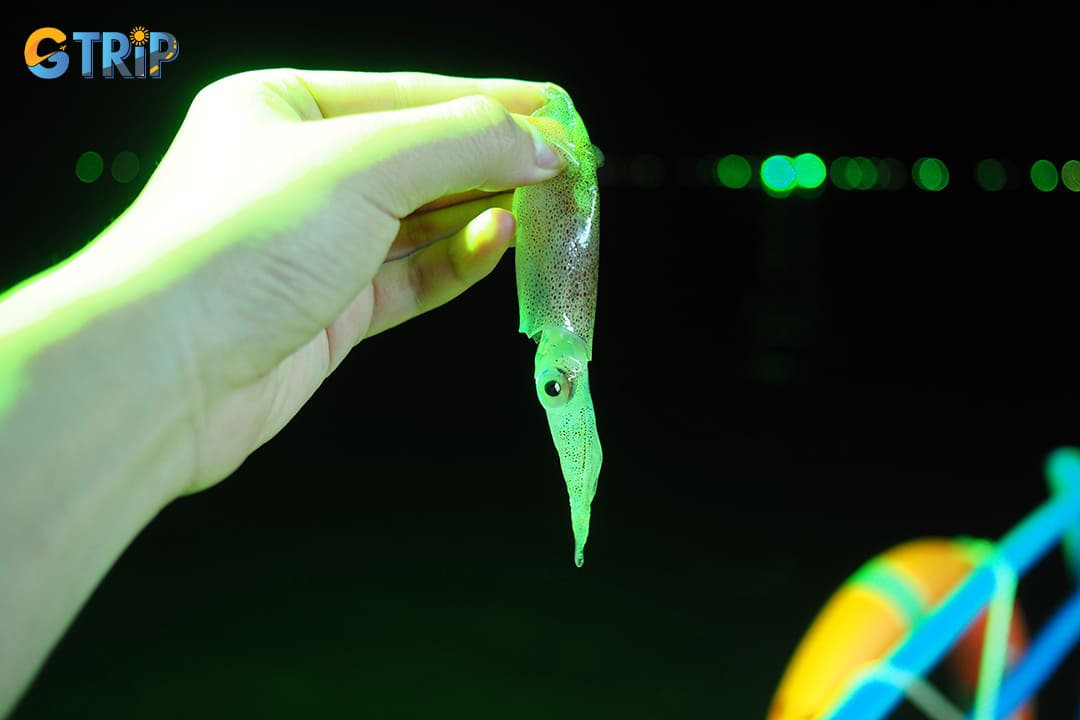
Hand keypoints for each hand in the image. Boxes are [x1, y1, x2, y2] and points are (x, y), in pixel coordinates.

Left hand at [91, 69, 564, 492]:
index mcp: (280, 107)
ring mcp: (313, 247)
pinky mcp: (329, 312)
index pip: (406, 93)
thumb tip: (540, 143)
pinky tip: (497, 243)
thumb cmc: (235, 245)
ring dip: (482, 212)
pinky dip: (458, 262)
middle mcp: (295, 172)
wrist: (165, 373)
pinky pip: (410, 277)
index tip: (556, 111)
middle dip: (492, 160)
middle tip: (564, 166)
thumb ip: (460, 142)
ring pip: (420, 221)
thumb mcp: (361, 163)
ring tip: (544, 205)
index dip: (487, 100)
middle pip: (418, 158)